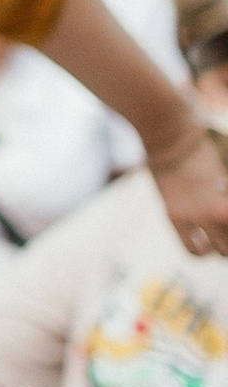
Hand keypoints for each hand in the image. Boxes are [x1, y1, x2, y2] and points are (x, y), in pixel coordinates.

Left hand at [152, 122, 227, 261]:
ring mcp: (207, 210)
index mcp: (175, 217)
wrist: (165, 134)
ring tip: (223, 211)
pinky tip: (224, 191)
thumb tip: (202, 203)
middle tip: (224, 224)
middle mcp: (191, 219)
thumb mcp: (170, 184)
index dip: (206, 250)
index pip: (194, 252)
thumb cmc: (166, 151)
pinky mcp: (220, 200)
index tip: (209, 239)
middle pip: (222, 251)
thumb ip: (186, 201)